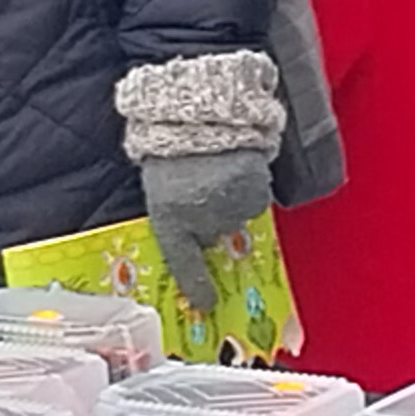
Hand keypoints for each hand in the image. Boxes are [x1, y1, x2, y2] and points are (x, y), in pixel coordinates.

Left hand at [139, 146, 274, 300]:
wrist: (199, 113)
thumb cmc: (169, 146)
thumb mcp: (158, 184)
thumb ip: (171, 212)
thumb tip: (185, 230)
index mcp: (170, 221)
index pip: (184, 266)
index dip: (197, 287)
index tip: (207, 302)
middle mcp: (203, 223)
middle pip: (210, 235)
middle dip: (206, 220)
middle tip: (199, 192)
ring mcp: (232, 210)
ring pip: (234, 216)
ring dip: (227, 202)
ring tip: (216, 173)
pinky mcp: (256, 194)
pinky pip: (254, 199)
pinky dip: (247, 188)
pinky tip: (235, 167)